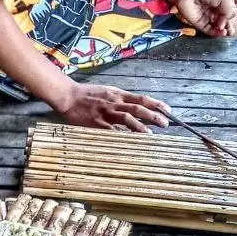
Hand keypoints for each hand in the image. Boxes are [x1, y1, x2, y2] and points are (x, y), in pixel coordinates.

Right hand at [52, 81, 169, 131]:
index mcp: (118, 94)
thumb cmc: (86, 95)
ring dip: (139, 126)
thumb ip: (120, 100)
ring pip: (126, 118)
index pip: (141, 98)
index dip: (156, 104)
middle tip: (165, 124)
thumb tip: (135, 108)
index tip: (168, 110)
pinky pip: (111, 130)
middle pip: (138, 108)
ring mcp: (105, 113)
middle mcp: (115, 102)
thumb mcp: (107, 92)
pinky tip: (128, 142)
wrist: (68, 96)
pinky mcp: (96, 123)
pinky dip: (120, 136)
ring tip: (150, 134)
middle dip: (153, 115)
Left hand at [168, 0, 236, 36]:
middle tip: (230, 31)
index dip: (230, 17)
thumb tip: (224, 25)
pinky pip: (208, 30)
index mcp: (219, 1)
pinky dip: (214, 33)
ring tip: (225, 32)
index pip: (228, 12)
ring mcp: (205, 17)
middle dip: (227, 27)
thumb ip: (228, 10)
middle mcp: (213, 10)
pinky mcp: (198, 23)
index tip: (230, 17)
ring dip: (222, 31)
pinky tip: (220, 32)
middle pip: (222, 22)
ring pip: (216, 28)